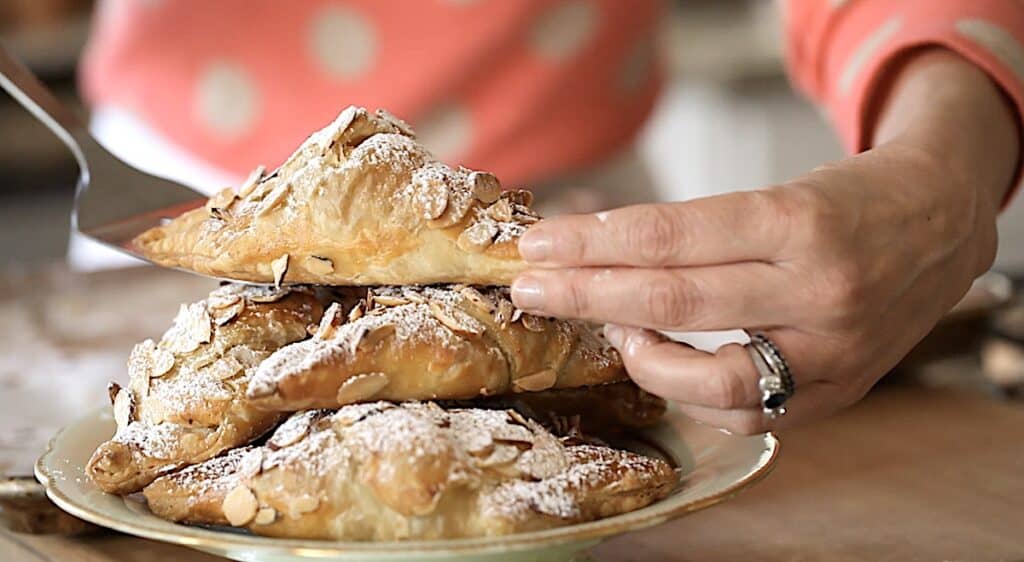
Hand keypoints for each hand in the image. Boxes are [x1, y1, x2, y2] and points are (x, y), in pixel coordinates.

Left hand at [510, 51, 1017, 432]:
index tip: (538, 244)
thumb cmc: (848, 199)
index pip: (669, 236)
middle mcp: (819, 289)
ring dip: (637, 355)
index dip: (592, 243)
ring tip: (609, 326)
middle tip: (529, 287)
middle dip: (585, 294)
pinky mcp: (842, 390)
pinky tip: (664, 364)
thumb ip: (700, 231)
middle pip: (672, 300)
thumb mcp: (780, 190)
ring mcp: (833, 349)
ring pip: (707, 377)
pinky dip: (693, 396)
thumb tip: (600, 252)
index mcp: (799, 220)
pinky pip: (749, 414)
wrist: (943, 220)